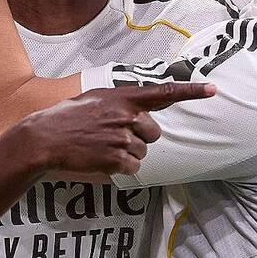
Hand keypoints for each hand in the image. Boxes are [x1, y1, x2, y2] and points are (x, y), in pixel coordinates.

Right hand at [16, 83, 215, 176]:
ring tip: (100, 148)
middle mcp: (127, 115)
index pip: (164, 92)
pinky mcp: (117, 159)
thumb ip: (121, 102)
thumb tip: (142, 109)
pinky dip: (120, 169)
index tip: (213, 89)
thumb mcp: (95, 99)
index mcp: (123, 97)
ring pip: (142, 152)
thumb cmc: (67, 118)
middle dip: (138, 138)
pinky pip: (132, 168)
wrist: (43, 138)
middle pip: (153, 133)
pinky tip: (100, 160)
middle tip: (111, 137)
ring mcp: (123, 138)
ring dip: (126, 155)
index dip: (191, 91)